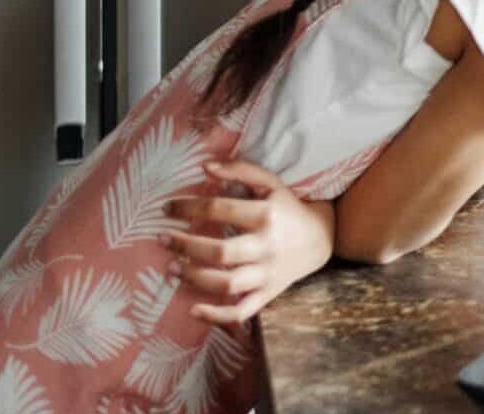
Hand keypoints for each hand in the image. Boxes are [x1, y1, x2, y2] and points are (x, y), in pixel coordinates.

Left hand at [162, 159, 334, 324]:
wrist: (321, 239)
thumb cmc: (288, 209)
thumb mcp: (270, 184)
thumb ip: (240, 171)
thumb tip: (205, 167)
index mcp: (266, 215)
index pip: (219, 210)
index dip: (187, 208)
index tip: (166, 209)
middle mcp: (267, 247)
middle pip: (219, 251)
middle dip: (185, 246)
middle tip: (162, 240)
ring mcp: (267, 274)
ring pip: (227, 283)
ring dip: (194, 278)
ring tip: (172, 268)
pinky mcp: (268, 294)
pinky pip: (242, 311)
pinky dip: (217, 316)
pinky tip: (194, 310)